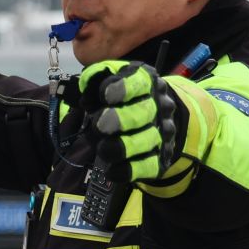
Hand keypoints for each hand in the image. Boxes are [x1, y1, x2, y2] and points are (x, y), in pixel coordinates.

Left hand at [78, 60, 187, 184]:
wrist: (159, 120)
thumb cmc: (128, 98)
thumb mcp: (114, 81)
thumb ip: (98, 78)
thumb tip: (86, 83)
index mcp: (148, 83)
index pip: (139, 82)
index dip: (122, 88)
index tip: (105, 95)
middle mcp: (159, 107)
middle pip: (143, 113)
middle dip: (120, 119)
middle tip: (100, 125)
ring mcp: (162, 134)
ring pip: (147, 141)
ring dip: (122, 147)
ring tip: (102, 149)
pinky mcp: (160, 158)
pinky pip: (147, 167)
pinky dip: (127, 170)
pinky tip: (110, 170)